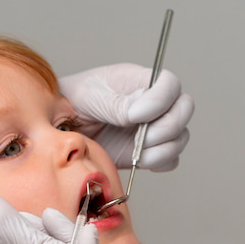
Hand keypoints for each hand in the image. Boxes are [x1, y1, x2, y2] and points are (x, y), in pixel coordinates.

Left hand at [59, 63, 194, 171]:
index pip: (169, 84)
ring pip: (180, 137)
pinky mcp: (147, 151)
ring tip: (136, 153)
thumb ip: (116, 104)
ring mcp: (152, 128)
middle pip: (184, 109)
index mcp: (139, 81)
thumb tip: (140, 112)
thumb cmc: (72, 102)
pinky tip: (139, 160)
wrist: (60, 129)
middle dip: (167, 127)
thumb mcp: (89, 96)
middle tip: (141, 138)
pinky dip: (159, 162)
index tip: (134, 115)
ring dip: (163, 148)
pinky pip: (169, 159)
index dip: (160, 100)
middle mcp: (152, 103)